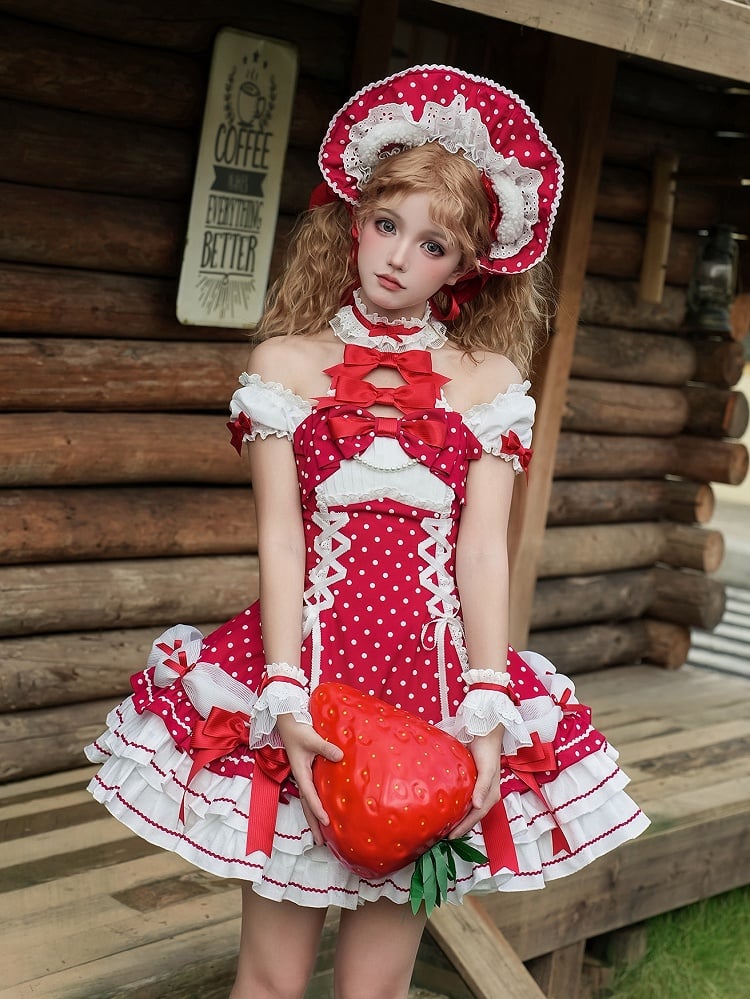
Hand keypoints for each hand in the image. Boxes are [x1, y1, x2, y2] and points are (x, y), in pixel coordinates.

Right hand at [276, 713, 342, 844]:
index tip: (326, 821)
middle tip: (320, 843)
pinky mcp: (307, 771)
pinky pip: (311, 792)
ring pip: (308, 801)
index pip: (310, 795)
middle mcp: (301, 777)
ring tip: (321, 836)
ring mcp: (303, 775)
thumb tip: (340, 756)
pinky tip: (323, 811)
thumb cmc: (298, 729)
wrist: (287, 721)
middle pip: (306, 805)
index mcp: (300, 772)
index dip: (318, 809)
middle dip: (313, 824)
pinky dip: (316, 805)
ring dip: (313, 818)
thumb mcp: (312, 738)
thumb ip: (325, 747)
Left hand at [449, 726, 503, 838]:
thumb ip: (483, 787)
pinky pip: (464, 796)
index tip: (452, 836)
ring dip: (458, 817)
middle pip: (473, 815)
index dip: (465, 827)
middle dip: (461, 826)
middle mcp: (485, 794)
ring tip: (445, 824)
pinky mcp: (471, 781)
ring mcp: (478, 788)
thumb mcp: (487, 769)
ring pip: (468, 807)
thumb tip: (478, 806)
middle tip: (445, 835)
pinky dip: (457, 804)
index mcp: (491, 794)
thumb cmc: (488, 751)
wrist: (484, 733)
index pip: (477, 816)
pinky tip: (447, 806)